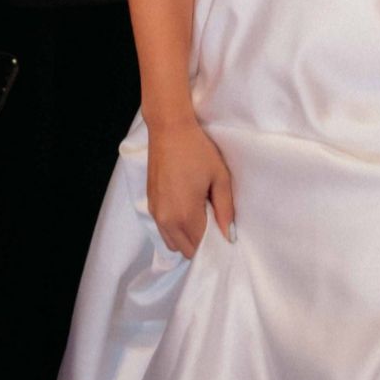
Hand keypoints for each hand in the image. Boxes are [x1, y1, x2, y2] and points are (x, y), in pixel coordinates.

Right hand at [147, 118, 235, 257]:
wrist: (169, 130)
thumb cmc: (197, 150)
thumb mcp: (219, 177)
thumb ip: (226, 209)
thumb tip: (229, 235)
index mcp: (186, 215)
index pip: (201, 247)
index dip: (215, 243)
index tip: (224, 232)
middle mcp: (167, 220)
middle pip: (185, 250)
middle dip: (201, 244)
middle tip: (214, 221)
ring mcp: (156, 214)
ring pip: (172, 243)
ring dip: (187, 238)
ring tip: (200, 214)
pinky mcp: (150, 205)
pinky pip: (163, 230)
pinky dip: (175, 229)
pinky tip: (187, 208)